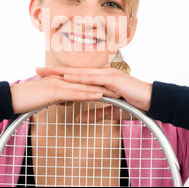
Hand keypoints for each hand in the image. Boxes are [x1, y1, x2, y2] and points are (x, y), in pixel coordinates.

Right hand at [10, 74, 120, 113]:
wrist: (10, 98)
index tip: (113, 88)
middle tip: (121, 89)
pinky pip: (74, 93)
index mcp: (60, 80)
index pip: (83, 81)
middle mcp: (61, 79)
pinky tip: (99, 96)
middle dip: (105, 85)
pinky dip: (88, 94)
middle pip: (88, 82)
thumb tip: (66, 101)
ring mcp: (58, 84)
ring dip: (102, 89)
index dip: (98, 84)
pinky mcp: (54, 91)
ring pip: (84, 86)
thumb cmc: (25, 100)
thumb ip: (57, 97)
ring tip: (117, 93)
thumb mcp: (44, 98)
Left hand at [36, 66, 152, 115]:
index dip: (59, 76)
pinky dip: (80, 78)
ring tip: (46, 72)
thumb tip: (79, 118)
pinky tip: (68, 77)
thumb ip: (95, 113)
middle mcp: (102, 74)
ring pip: (80, 73)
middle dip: (55, 70)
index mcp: (100, 79)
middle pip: (74, 71)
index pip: (76, 76)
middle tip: (36, 69)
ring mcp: (107, 75)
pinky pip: (93, 78)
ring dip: (62, 72)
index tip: (43, 76)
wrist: (152, 100)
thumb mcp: (111, 111)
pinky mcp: (113, 79)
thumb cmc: (134, 104)